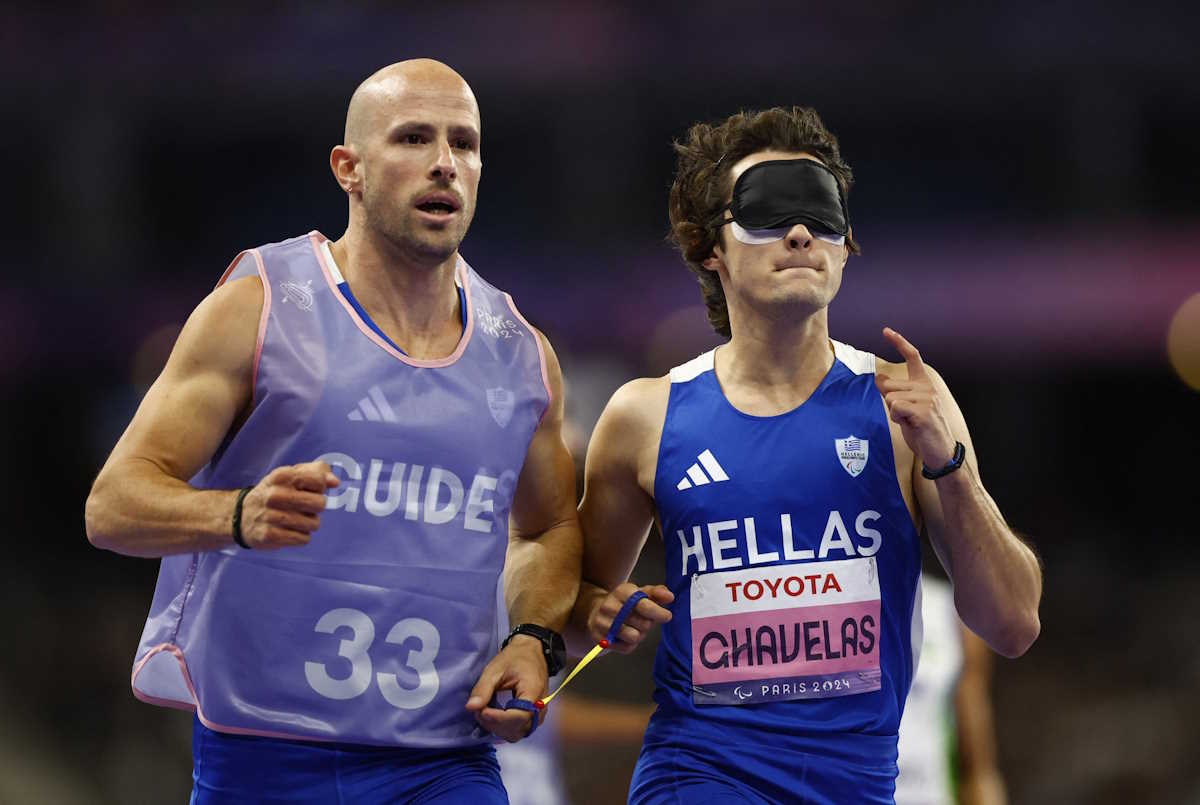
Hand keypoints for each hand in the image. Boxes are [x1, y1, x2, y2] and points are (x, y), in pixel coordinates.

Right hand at [239, 460, 338, 548]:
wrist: (241, 515)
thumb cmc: (275, 493)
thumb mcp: (291, 475)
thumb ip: (317, 472)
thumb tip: (335, 482)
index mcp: (282, 476)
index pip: (319, 481)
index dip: (319, 488)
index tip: (309, 490)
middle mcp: (275, 495)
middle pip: (320, 504)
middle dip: (316, 508)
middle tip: (305, 508)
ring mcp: (271, 516)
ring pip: (314, 524)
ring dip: (309, 524)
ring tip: (296, 520)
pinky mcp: (270, 535)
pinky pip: (303, 539)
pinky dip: (300, 537)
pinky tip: (289, 531)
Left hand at [465, 636, 547, 741]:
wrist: (531, 652)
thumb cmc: (514, 658)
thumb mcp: (495, 669)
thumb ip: (483, 689)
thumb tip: (470, 707)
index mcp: (533, 691)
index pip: (518, 716)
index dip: (498, 718)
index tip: (481, 711)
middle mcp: (540, 707)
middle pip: (517, 728)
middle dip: (495, 724)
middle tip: (479, 710)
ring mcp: (539, 714)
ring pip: (517, 733)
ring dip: (498, 728)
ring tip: (484, 713)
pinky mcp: (534, 717)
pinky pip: (519, 730)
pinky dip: (504, 728)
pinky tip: (493, 717)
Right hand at [587, 583, 673, 654]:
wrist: (595, 613)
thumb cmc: (624, 603)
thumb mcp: (639, 593)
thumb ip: (656, 593)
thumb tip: (670, 597)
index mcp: (622, 592)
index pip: (644, 605)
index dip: (658, 613)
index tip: (667, 616)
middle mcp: (610, 606)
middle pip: (643, 624)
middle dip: (648, 624)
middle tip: (642, 620)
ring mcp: (603, 623)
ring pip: (634, 637)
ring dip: (639, 635)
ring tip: (633, 628)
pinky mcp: (600, 639)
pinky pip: (626, 648)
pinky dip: (629, 644)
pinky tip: (623, 636)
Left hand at [876, 327, 956, 469]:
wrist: (940, 451)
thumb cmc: (922, 430)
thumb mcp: (907, 408)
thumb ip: (895, 393)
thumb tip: (878, 378)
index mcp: (925, 384)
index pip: (913, 357)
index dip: (899, 343)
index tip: (886, 331)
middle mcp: (927, 388)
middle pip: (888, 385)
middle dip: (888, 401)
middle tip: (904, 416)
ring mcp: (927, 399)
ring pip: (890, 398)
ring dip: (893, 413)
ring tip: (909, 422)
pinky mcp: (923, 412)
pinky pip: (895, 408)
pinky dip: (896, 418)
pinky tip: (910, 425)